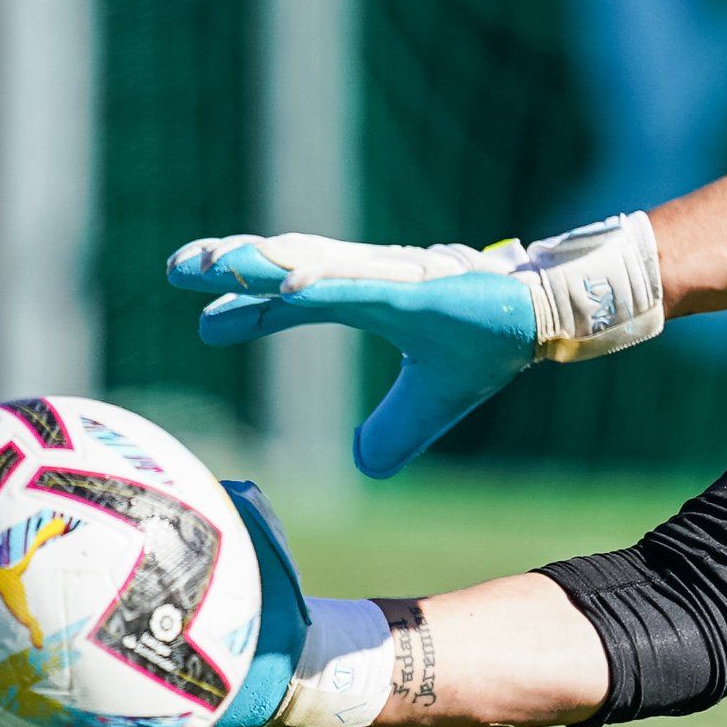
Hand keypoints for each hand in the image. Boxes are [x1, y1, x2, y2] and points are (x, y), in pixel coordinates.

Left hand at [166, 218, 663, 476]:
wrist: (550, 315)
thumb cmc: (491, 339)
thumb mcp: (429, 402)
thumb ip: (393, 431)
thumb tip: (363, 464)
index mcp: (370, 297)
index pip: (293, 298)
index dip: (248, 307)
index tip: (204, 321)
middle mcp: (371, 279)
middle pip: (287, 269)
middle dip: (231, 266)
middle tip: (177, 267)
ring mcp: (390, 278)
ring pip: (311, 266)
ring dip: (259, 264)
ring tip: (212, 262)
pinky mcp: (414, 286)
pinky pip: (355, 283)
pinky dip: (316, 279)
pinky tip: (280, 278)